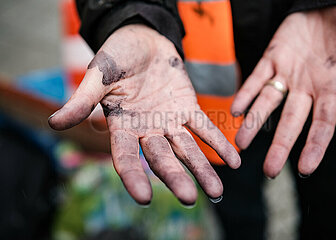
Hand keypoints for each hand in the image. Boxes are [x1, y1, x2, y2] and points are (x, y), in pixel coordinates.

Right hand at [49, 25, 240, 204]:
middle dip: (175, 177)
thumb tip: (54, 123)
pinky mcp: (187, 107)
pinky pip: (204, 127)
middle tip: (191, 198)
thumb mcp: (98, 75)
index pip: (125, 157)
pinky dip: (218, 142)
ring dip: (203, 168)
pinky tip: (235, 161)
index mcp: (122, 125)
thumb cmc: (116, 55)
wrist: (142, 38)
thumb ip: (82, 100)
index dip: (133, 176)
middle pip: (161, 158)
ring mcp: (168, 121)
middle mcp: (146, 130)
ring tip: (218, 191)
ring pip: (186, 149)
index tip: (144, 197)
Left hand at [231, 5, 335, 177]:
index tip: (305, 169)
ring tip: (240, 143)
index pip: (324, 124)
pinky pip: (256, 78)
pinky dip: (245, 93)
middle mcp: (307, 85)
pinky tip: (236, 110)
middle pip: (291, 122)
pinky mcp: (273, 57)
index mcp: (331, 86)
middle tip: (268, 171)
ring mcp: (288, 73)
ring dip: (254, 123)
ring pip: (268, 103)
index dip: (315, 146)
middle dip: (280, 146)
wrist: (328, 3)